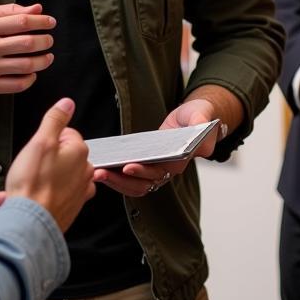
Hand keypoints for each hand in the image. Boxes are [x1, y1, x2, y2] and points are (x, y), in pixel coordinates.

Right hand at [0, 3, 54, 98]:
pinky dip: (30, 79)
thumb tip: (38, 9)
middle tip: (49, 41)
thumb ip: (11, 11)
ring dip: (43, 61)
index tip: (51, 23)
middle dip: (45, 41)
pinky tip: (32, 73)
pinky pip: (17, 85)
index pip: (22, 21)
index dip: (41, 22)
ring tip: (47, 57)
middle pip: (27, 43)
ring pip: (26, 65)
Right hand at [6, 97, 94, 232]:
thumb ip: (55, 119)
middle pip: (66, 153)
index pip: (66, 133)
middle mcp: (85, 170)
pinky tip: (42, 195)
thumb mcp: (41, 141)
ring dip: (53, 176)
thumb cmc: (32, 185)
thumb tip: (67, 103)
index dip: (47, 139)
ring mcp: (81, 190)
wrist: (30, 223)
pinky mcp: (73, 206)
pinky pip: (65, 192)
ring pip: (66, 173)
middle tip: (34, 167)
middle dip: (51, 158)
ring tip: (37, 183)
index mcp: (79, 151)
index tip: (38, 150)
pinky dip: (55, 192)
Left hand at [93, 93, 233, 197]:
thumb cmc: (199, 116)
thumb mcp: (202, 114)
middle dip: (121, 180)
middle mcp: (167, 169)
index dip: (143, 172)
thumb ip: (201, 123)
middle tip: (101, 173)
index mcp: (180, 161)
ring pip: (134, 185)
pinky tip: (101, 167)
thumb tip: (201, 137)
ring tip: (97, 172)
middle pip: (142, 184)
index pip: (160, 173)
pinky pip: (130, 176)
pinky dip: (116, 175)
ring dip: (116, 181)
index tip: (128, 167)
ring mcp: (156, 168)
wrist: (195, 116)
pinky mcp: (146, 163)